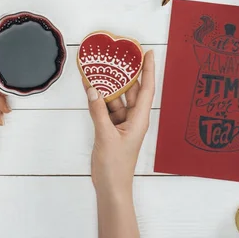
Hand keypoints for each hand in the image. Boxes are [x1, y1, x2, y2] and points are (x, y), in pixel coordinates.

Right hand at [85, 51, 154, 195]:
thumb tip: (92, 90)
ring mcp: (122, 123)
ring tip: (99, 69)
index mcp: (139, 119)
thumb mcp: (106, 136)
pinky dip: (99, 100)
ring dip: (107, 87)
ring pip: (116, 99)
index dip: (149, 70)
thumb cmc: (115, 166)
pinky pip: (106, 108)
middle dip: (125, 74)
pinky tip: (90, 89)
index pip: (147, 89)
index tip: (149, 52)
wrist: (111, 186)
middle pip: (131, 90)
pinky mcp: (111, 129)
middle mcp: (133, 118)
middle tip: (119, 55)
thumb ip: (98, 112)